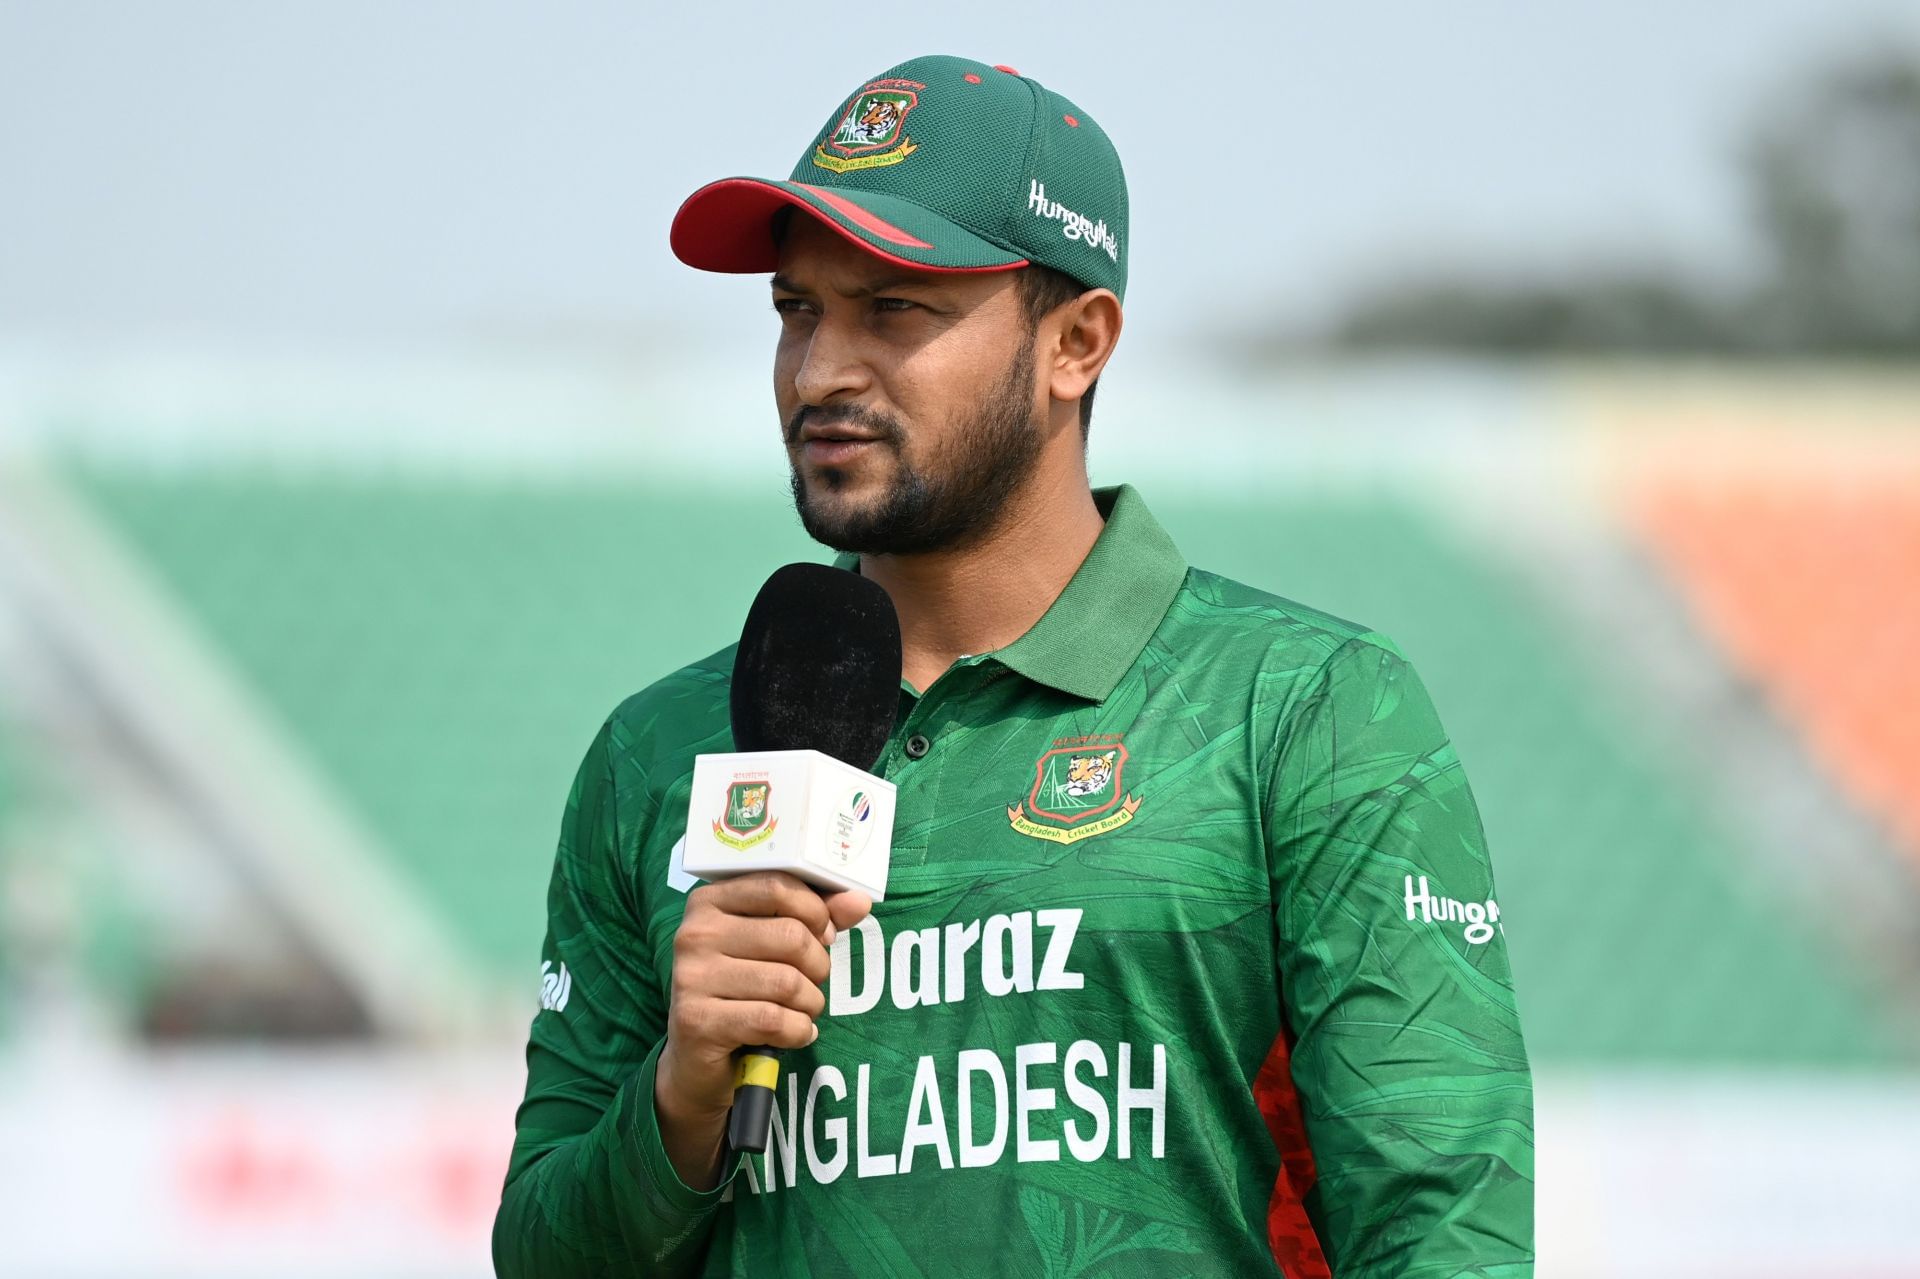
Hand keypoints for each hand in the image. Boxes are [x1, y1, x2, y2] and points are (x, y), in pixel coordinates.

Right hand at [654, 872, 870, 1186]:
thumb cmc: (741, 989)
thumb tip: (859, 900)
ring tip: (802, 1010)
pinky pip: (773, 1020)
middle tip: (812, 980)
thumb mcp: (773, 947)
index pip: (777, 885)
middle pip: (790, 936)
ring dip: (810, 1003)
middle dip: (818, 965)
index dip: (815, 910)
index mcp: (709, 901)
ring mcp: (691, 977)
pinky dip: (797, 1031)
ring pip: (787, 982)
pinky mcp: (697, 1021)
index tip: (823, 933)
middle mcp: (695, 933)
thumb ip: (815, 918)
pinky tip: (793, 1033)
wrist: (696, 1056)